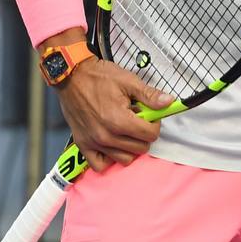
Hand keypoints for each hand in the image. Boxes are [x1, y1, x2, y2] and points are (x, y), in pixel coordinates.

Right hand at [55, 59, 174, 171]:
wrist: (71, 76)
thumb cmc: (99, 77)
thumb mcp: (128, 81)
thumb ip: (150, 95)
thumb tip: (169, 102)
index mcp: (119, 120)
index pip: (150, 135)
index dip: (154, 123)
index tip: (148, 114)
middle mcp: (107, 136)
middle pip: (140, 148)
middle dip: (143, 134)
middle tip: (136, 119)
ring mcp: (94, 142)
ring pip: (124, 158)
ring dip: (130, 146)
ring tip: (124, 129)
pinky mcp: (83, 145)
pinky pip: (100, 165)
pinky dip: (109, 158)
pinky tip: (112, 143)